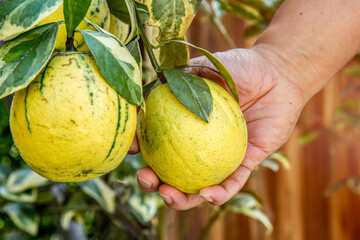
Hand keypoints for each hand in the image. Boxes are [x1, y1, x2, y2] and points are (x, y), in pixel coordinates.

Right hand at [133, 48, 304, 209]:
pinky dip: (219, 194)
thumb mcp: (209, 66)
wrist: (278, 74)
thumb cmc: (242, 67)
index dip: (140, 147)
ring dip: (180, 198)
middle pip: (171, 169)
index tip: (130, 148)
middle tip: (146, 180)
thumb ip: (184, 75)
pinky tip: (207, 195)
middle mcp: (200, 144)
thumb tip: (154, 82)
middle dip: (153, 181)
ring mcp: (221, 156)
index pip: (156, 139)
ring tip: (168, 196)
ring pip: (197, 185)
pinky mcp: (245, 163)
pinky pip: (231, 183)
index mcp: (185, 123)